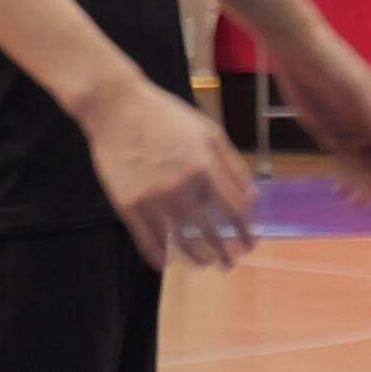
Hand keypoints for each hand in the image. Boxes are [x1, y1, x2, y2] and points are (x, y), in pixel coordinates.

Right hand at [78, 76, 262, 268]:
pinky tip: (166, 261)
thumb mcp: (209, 132)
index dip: (245, 232)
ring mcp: (153, 197)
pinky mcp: (128, 203)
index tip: (249, 244)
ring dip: (195, 257)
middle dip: (224, 252)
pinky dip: (157, 255)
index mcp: (205, 166)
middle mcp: (181, 185)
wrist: (116, 108)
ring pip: (180, 240)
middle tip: (229, 263)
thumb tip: (253, 199)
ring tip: (204, 262)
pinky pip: (146, 239)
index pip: (235, 210)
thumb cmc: (167, 117)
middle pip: (210, 231)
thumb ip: (233, 165)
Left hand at [271, 29, 370, 216]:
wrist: (300, 51)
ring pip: (364, 166)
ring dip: (364, 187)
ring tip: (354, 204)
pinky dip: (345, 178)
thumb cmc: (333, 64)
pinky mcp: (330, 132)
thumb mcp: (354, 88)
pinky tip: (339, 191)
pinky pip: (343, 161)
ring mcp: (352, 130)